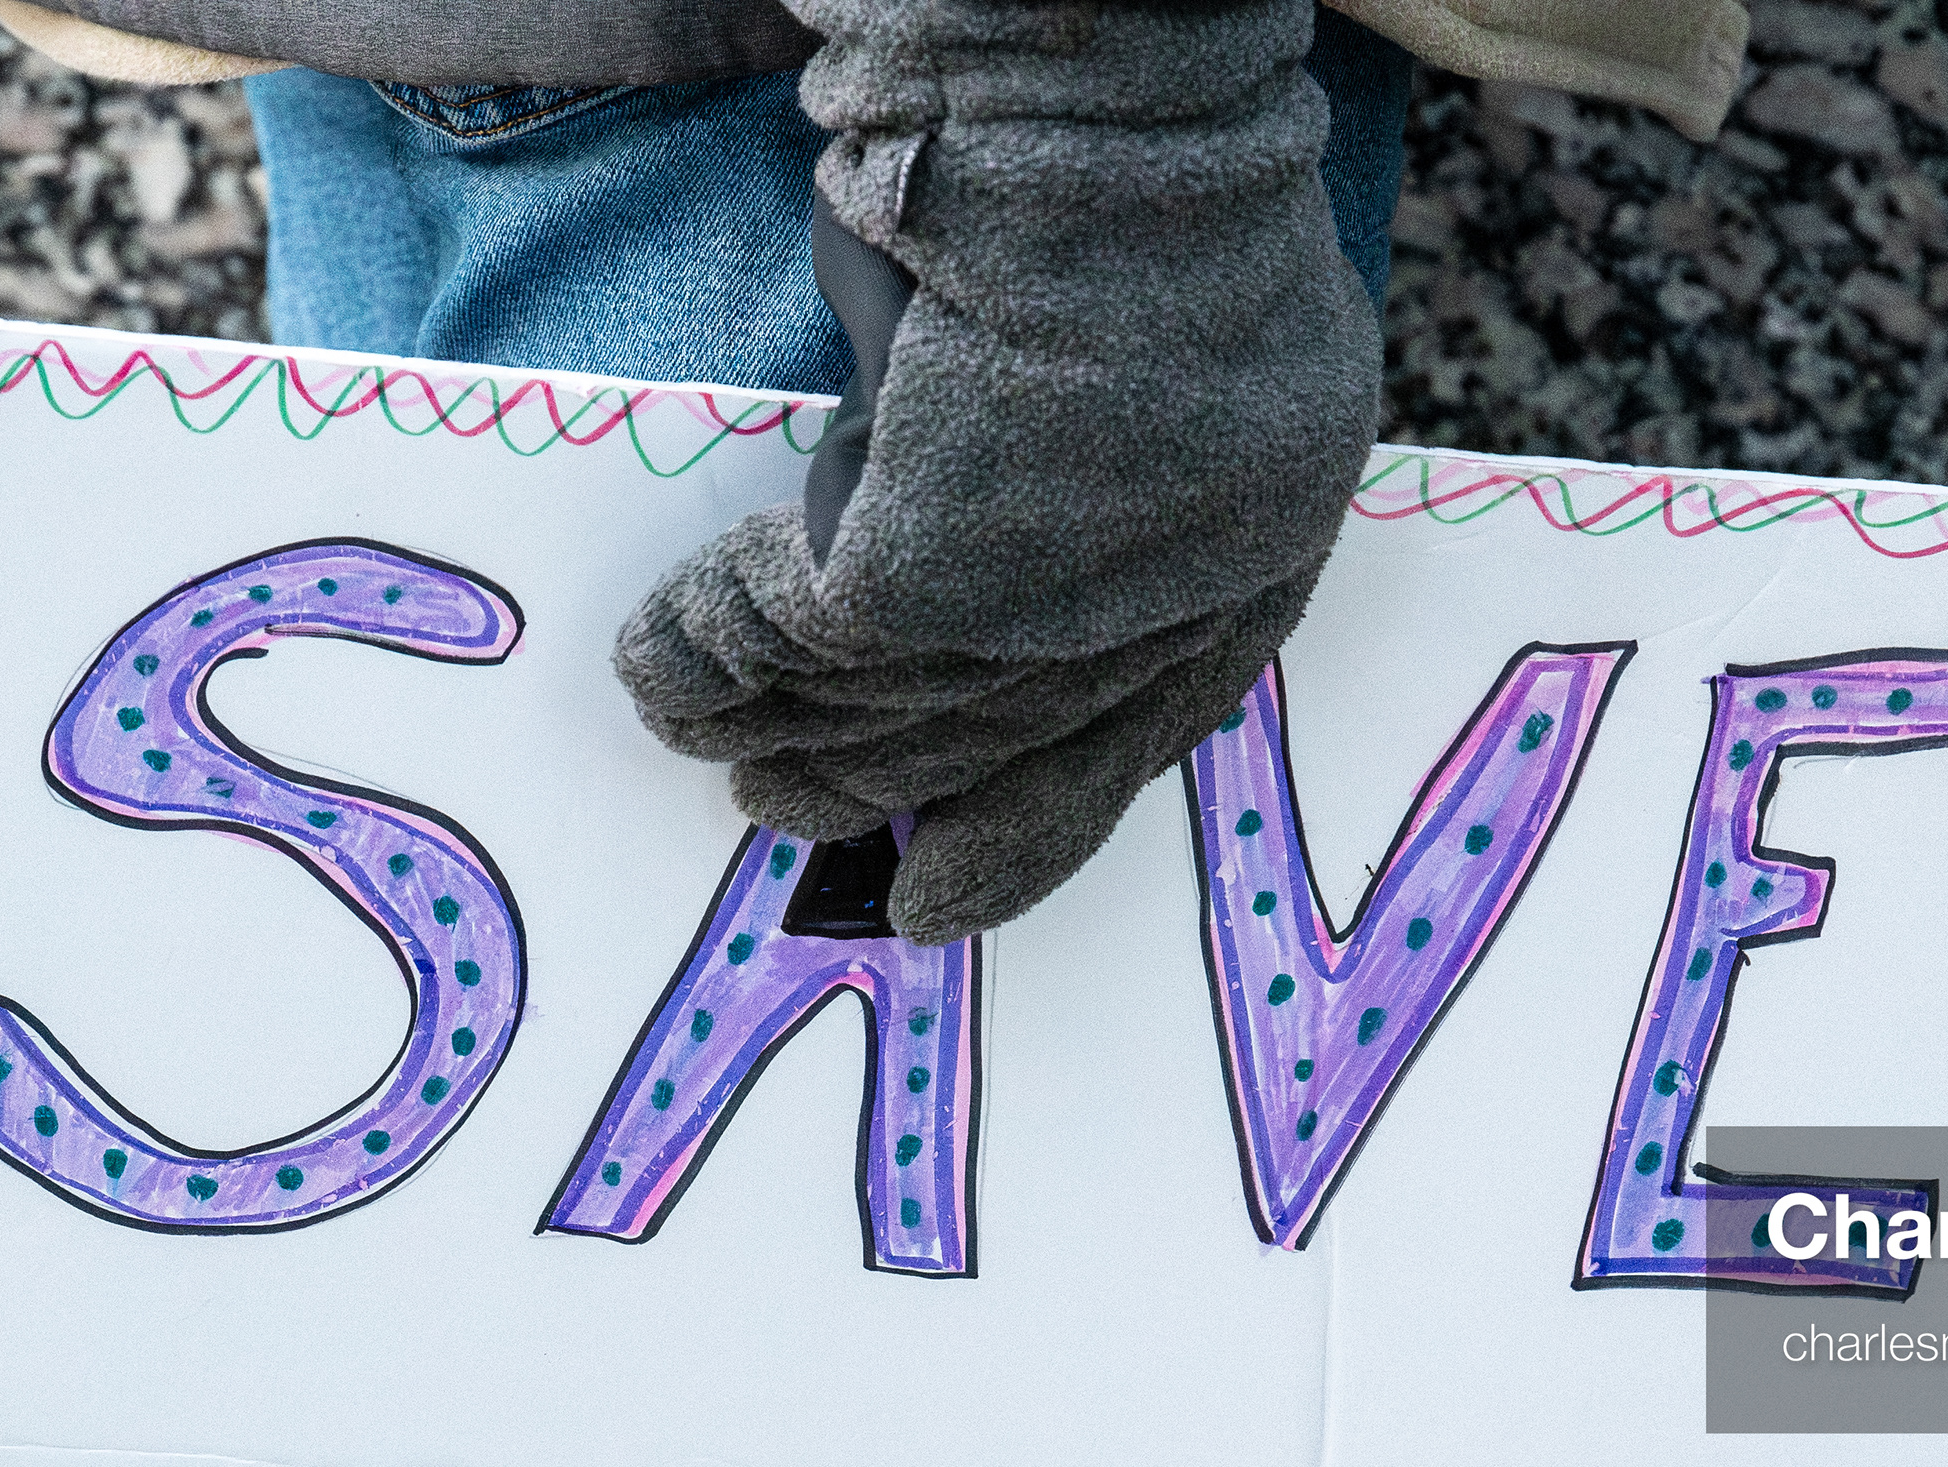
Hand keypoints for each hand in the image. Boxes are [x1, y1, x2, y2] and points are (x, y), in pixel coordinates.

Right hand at [614, 0, 1379, 943]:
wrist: (1065, 58)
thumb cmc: (1067, 154)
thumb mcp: (1083, 349)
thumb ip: (1045, 501)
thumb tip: (913, 635)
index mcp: (1273, 513)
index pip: (1151, 721)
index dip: (1039, 820)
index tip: (945, 902)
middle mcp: (1217, 557)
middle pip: (1025, 725)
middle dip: (878, 782)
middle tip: (770, 809)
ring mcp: (1109, 562)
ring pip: (916, 691)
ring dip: (774, 712)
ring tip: (688, 717)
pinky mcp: (972, 545)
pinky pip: (830, 632)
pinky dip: (732, 639)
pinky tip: (674, 644)